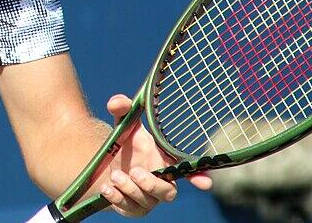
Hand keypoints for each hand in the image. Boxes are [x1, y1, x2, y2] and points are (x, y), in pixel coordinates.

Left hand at [98, 94, 212, 217]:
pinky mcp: (131, 209)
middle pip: (168, 192)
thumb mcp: (125, 127)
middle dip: (152, 184)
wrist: (105, 168)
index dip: (198, 176)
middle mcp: (160, 183)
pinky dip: (117, 198)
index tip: (205, 182)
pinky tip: (107, 188)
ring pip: (146, 201)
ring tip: (116, 175)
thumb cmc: (126, 147)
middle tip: (135, 172)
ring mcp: (147, 199)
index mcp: (165, 163)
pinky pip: (128, 208)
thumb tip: (117, 102)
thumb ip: (123, 111)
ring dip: (130, 189)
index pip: (187, 171)